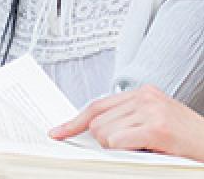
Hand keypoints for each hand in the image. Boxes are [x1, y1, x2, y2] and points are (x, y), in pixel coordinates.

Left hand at [50, 85, 203, 160]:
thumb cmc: (187, 140)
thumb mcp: (156, 122)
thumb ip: (129, 120)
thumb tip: (97, 133)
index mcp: (141, 93)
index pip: (97, 105)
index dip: (75, 121)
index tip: (59, 132)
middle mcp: (143, 97)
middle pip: (97, 120)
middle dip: (103, 141)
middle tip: (126, 150)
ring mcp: (149, 110)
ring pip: (105, 133)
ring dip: (116, 149)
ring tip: (142, 150)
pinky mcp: (156, 128)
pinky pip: (118, 142)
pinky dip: (122, 151)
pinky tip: (142, 152)